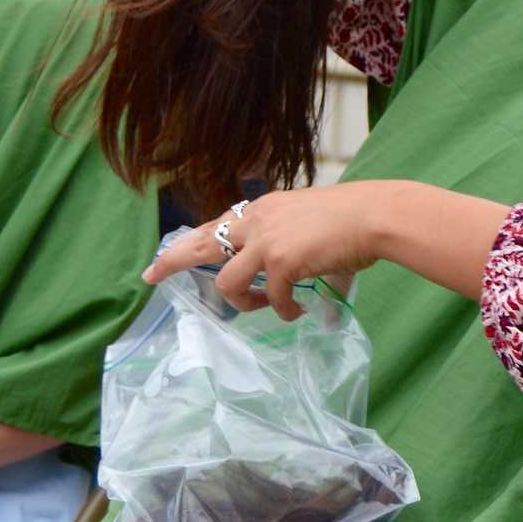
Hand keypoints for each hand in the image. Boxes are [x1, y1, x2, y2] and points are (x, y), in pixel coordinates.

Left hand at [145, 183, 382, 321]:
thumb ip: (299, 256)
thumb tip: (316, 308)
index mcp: (263, 209)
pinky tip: (298, 312)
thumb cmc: (352, 220)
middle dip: (173, 260)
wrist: (372, 215)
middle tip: (150, 275)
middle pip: (202, 243)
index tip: (168, 251)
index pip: (217, 225)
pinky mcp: (280, 263)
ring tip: (265, 307)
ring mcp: (266, 242)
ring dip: (243, 303)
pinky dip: (282, 312)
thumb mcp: (310, 226)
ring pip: (228, 282)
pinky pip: (270, 300)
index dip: (191, 241)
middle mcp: (257, 221)